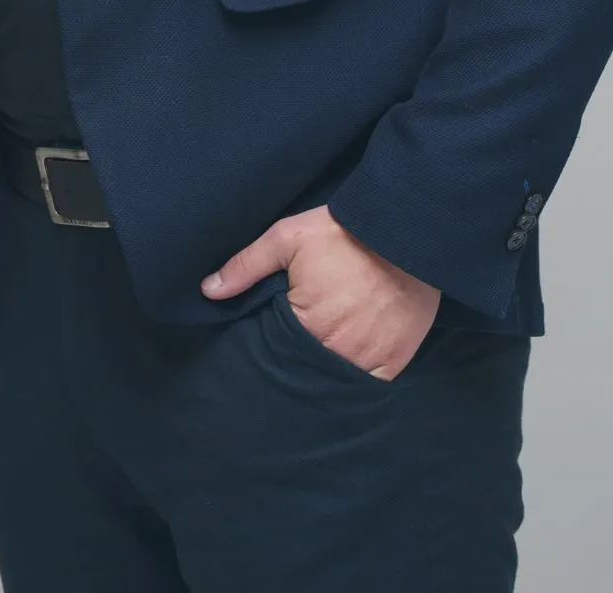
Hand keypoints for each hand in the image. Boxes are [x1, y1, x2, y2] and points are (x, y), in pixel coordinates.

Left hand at [200, 204, 440, 380]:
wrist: (404, 231)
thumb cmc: (343, 233)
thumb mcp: (288, 237)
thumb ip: (246, 265)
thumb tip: (208, 290)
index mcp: (305, 327)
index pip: (277, 354)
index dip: (274, 347)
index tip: (276, 338)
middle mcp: (337, 353)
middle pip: (307, 372)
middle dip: (300, 363)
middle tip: (300, 345)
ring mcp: (368, 361)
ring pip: (338, 381)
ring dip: (329, 370)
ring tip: (326, 350)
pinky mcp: (394, 361)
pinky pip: (370, 382)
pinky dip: (360, 373)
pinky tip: (353, 355)